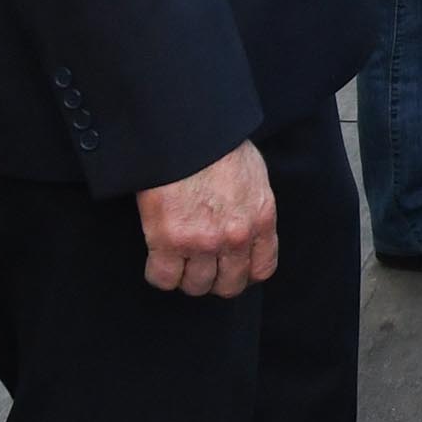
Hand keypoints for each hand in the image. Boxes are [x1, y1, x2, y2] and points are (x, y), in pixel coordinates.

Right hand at [136, 142, 276, 297]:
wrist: (191, 135)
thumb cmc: (221, 149)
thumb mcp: (254, 179)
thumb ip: (253, 209)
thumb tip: (245, 226)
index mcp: (262, 219)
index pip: (262, 269)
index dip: (244, 274)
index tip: (231, 269)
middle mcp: (236, 237)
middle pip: (228, 286)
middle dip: (215, 279)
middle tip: (201, 266)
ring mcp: (203, 242)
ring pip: (195, 286)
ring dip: (186, 276)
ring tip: (179, 259)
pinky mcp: (169, 242)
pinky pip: (163, 278)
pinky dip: (160, 273)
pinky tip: (159, 257)